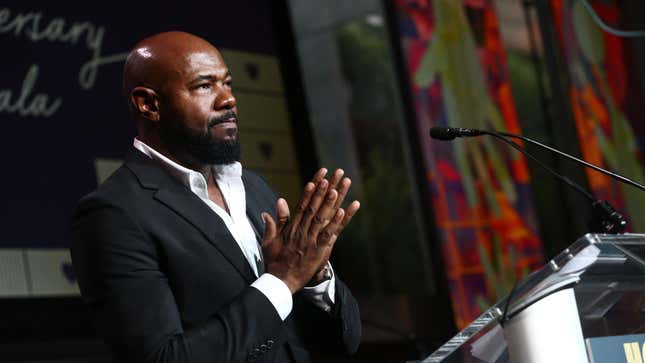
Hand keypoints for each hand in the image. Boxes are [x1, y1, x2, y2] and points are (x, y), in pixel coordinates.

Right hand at [261, 168, 359, 292]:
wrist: (280, 282)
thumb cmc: (275, 262)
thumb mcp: (270, 240)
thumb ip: (274, 222)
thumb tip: (276, 203)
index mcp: (291, 228)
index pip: (302, 205)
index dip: (310, 191)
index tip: (317, 178)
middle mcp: (301, 231)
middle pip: (313, 207)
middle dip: (322, 191)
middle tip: (330, 176)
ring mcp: (310, 240)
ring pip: (321, 218)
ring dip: (330, 203)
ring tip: (337, 189)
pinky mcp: (318, 251)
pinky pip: (328, 234)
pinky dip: (335, 222)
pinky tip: (343, 211)